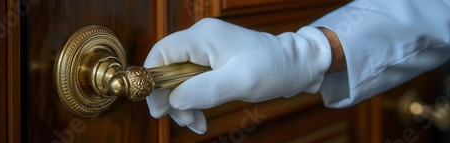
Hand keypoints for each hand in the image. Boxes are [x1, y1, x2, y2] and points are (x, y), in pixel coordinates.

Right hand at [144, 18, 331, 133]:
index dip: (153, 81)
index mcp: (204, 37)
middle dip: (172, 99)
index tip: (158, 109)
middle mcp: (200, 40)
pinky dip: (193, 101)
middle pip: (167, 69)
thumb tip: (173, 100)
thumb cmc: (273, 69)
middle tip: (186, 121)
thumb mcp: (240, 82)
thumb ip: (205, 90)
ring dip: (183, 104)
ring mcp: (206, 50)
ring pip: (178, 79)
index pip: (161, 54)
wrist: (296, 65)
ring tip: (196, 124)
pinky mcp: (212, 61)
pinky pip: (192, 82)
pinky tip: (200, 117)